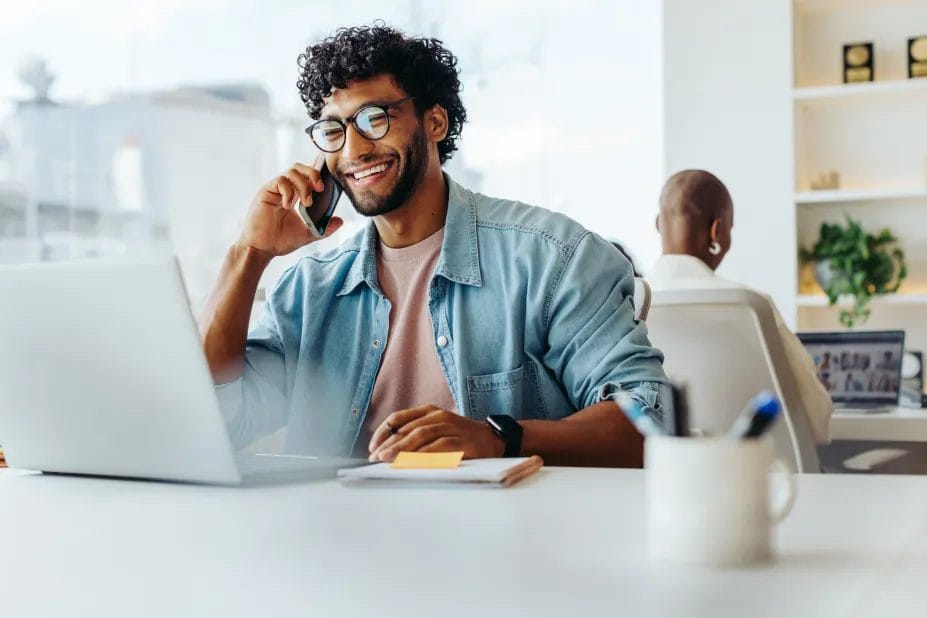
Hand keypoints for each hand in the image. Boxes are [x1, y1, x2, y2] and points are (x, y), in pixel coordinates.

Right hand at [238, 156, 342, 257]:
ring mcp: (274, 189)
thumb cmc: (279, 241)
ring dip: (303, 184)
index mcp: (294, 195)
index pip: (307, 176)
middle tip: (320, 188)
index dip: (317, 172)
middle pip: (300, 167)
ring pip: (291, 171)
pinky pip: (280, 181)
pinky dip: (289, 191)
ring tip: (307, 202)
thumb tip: (340, 221)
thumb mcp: (307, 234)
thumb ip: (323, 228)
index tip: (329, 178)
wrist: (260, 249)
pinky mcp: (265, 192)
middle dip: (313, 174)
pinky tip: (288, 206)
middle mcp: (284, 189)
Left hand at [368, 405, 504, 461]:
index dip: (383, 432)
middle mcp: (438, 416)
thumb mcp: (437, 429)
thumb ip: (416, 435)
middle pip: (407, 428)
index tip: (372, 446)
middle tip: (375, 457)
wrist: (494, 439)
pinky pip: (439, 446)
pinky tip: (412, 462)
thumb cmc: (461, 437)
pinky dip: (423, 454)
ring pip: (420, 435)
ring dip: (401, 448)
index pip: (399, 418)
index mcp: (429, 411)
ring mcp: (451, 427)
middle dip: (388, 443)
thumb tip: (388, 450)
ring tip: (387, 459)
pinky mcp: (462, 441)